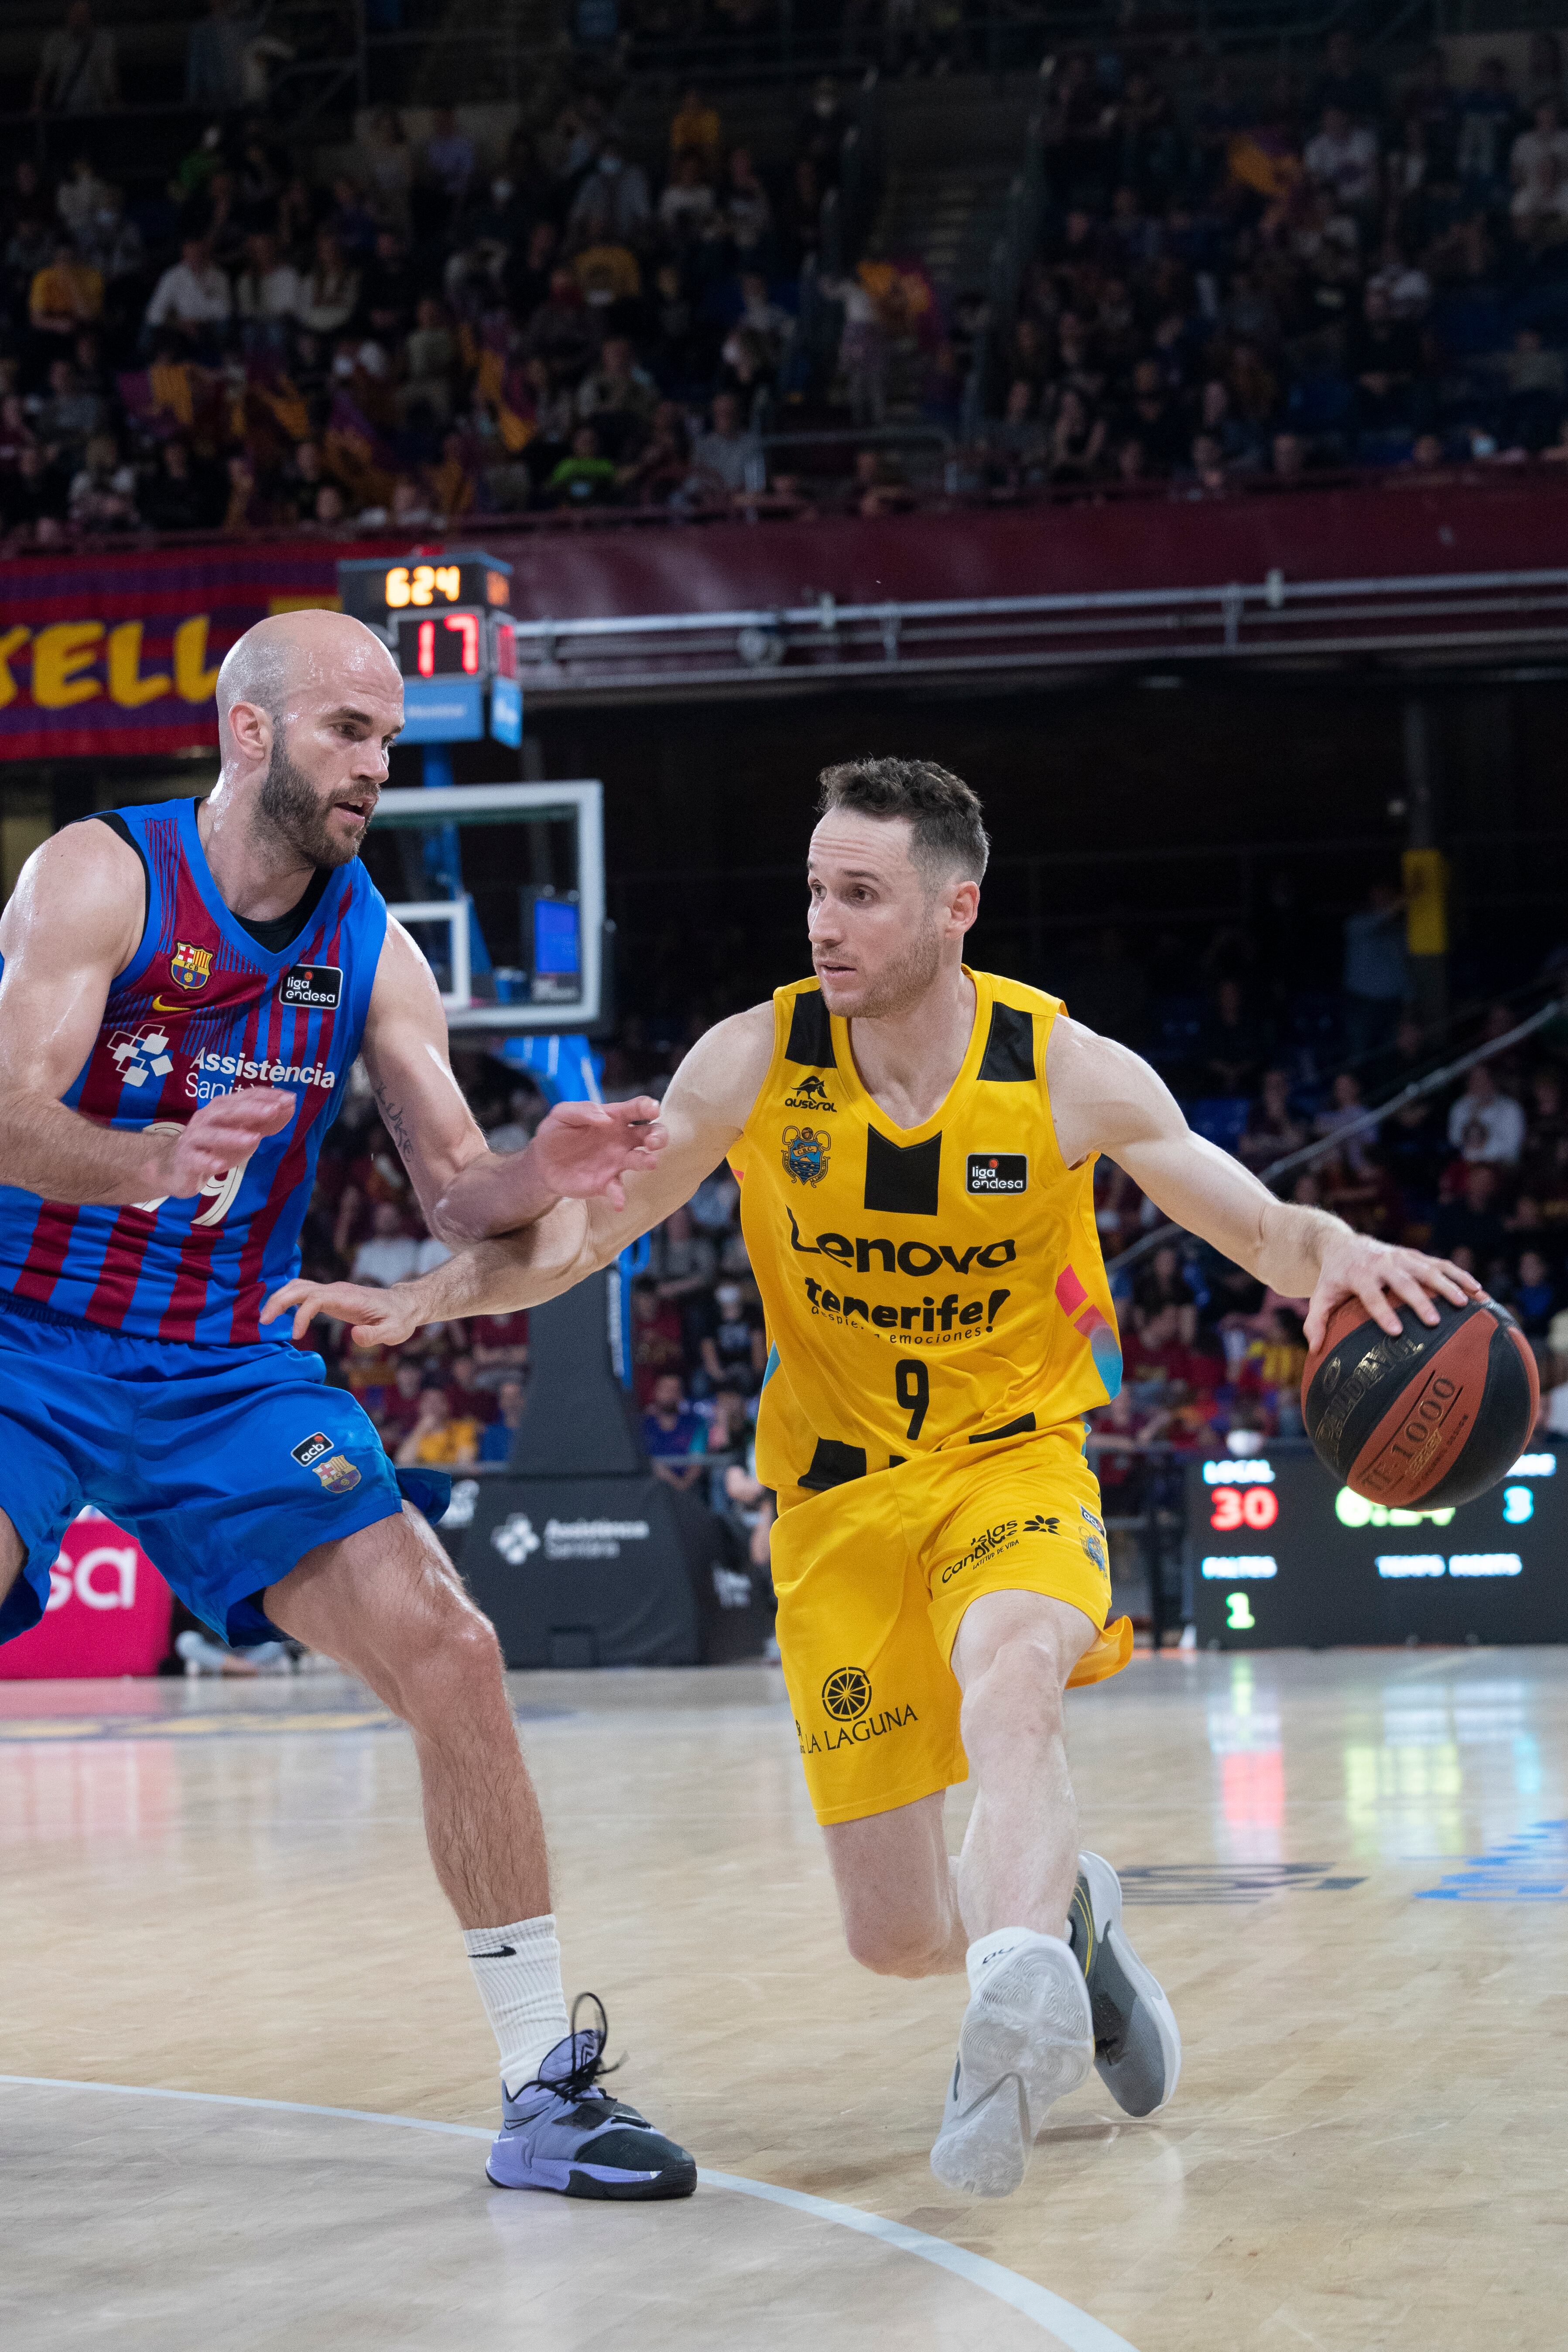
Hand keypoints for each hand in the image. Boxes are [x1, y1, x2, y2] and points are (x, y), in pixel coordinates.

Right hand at [150, 1088, 295, 1196]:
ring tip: (255, 1139)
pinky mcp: (186, 1160)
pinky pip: (196, 1160)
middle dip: (252, 1109)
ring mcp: (195, 1139)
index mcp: (222, 1108)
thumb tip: (291, 1104)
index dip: (267, 1097)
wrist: (176, 1165)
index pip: (245, 1097)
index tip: (290, 1098)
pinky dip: (208, 1161)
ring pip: (212, 1135)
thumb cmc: (214, 1145)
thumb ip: (265, 1120)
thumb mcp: (242, 1132)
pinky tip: (220, 1165)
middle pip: (229, 1111)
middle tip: (275, 1109)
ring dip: (233, 1136)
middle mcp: (207, 1119)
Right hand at [260, 1277, 424, 1348]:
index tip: (296, 1336)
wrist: (404, 1305)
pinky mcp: (330, 1297)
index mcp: (349, 1297)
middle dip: (279, 1301)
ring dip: (279, 1298)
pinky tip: (278, 1314)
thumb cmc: (399, 1319)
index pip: (316, 1299)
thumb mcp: (394, 1332)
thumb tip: (354, 1336)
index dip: (302, 1315)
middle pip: (300, 1287)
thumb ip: (375, 1335)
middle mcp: (337, 1290)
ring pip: (299, 1287)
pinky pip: (303, 1293)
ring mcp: (332, 1291)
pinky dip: (287, 1299)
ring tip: (265, 1318)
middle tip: (263, 1321)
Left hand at [525, 1095, 667, 1211]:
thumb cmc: (556, 1133)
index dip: (648, 1106)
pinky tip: (618, 1202)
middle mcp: (621, 1139)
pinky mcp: (606, 1183)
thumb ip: (582, 1110)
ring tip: (650, 1163)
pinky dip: (620, 1196)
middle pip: (651, 1134)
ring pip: (642, 1160)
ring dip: (648, 1161)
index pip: (637, 1108)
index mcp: (613, 1117)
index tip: (653, 1110)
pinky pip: (618, 1190)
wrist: (542, 1163)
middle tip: (652, 1141)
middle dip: (659, 1136)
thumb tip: (606, 1118)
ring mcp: (617, 1162)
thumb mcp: (562, 1114)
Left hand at [1304, 1232, 1483, 1352]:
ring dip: (1447, 1285)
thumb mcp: (1321, 1296)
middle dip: (1419, 1300)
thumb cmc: (1334, 1278)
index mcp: (1359, 1275)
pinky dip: (1460, 1275)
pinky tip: (1477, 1291)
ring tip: (1465, 1304)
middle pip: (1404, 1282)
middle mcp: (1383, 1264)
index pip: (1371, 1295)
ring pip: (1428, 1270)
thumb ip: (1316, 1321)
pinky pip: (1441, 1264)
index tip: (1395, 1331)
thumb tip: (1315, 1349)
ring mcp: (1402, 1258)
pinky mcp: (1416, 1256)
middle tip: (1433, 1321)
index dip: (1382, 1311)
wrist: (1344, 1244)